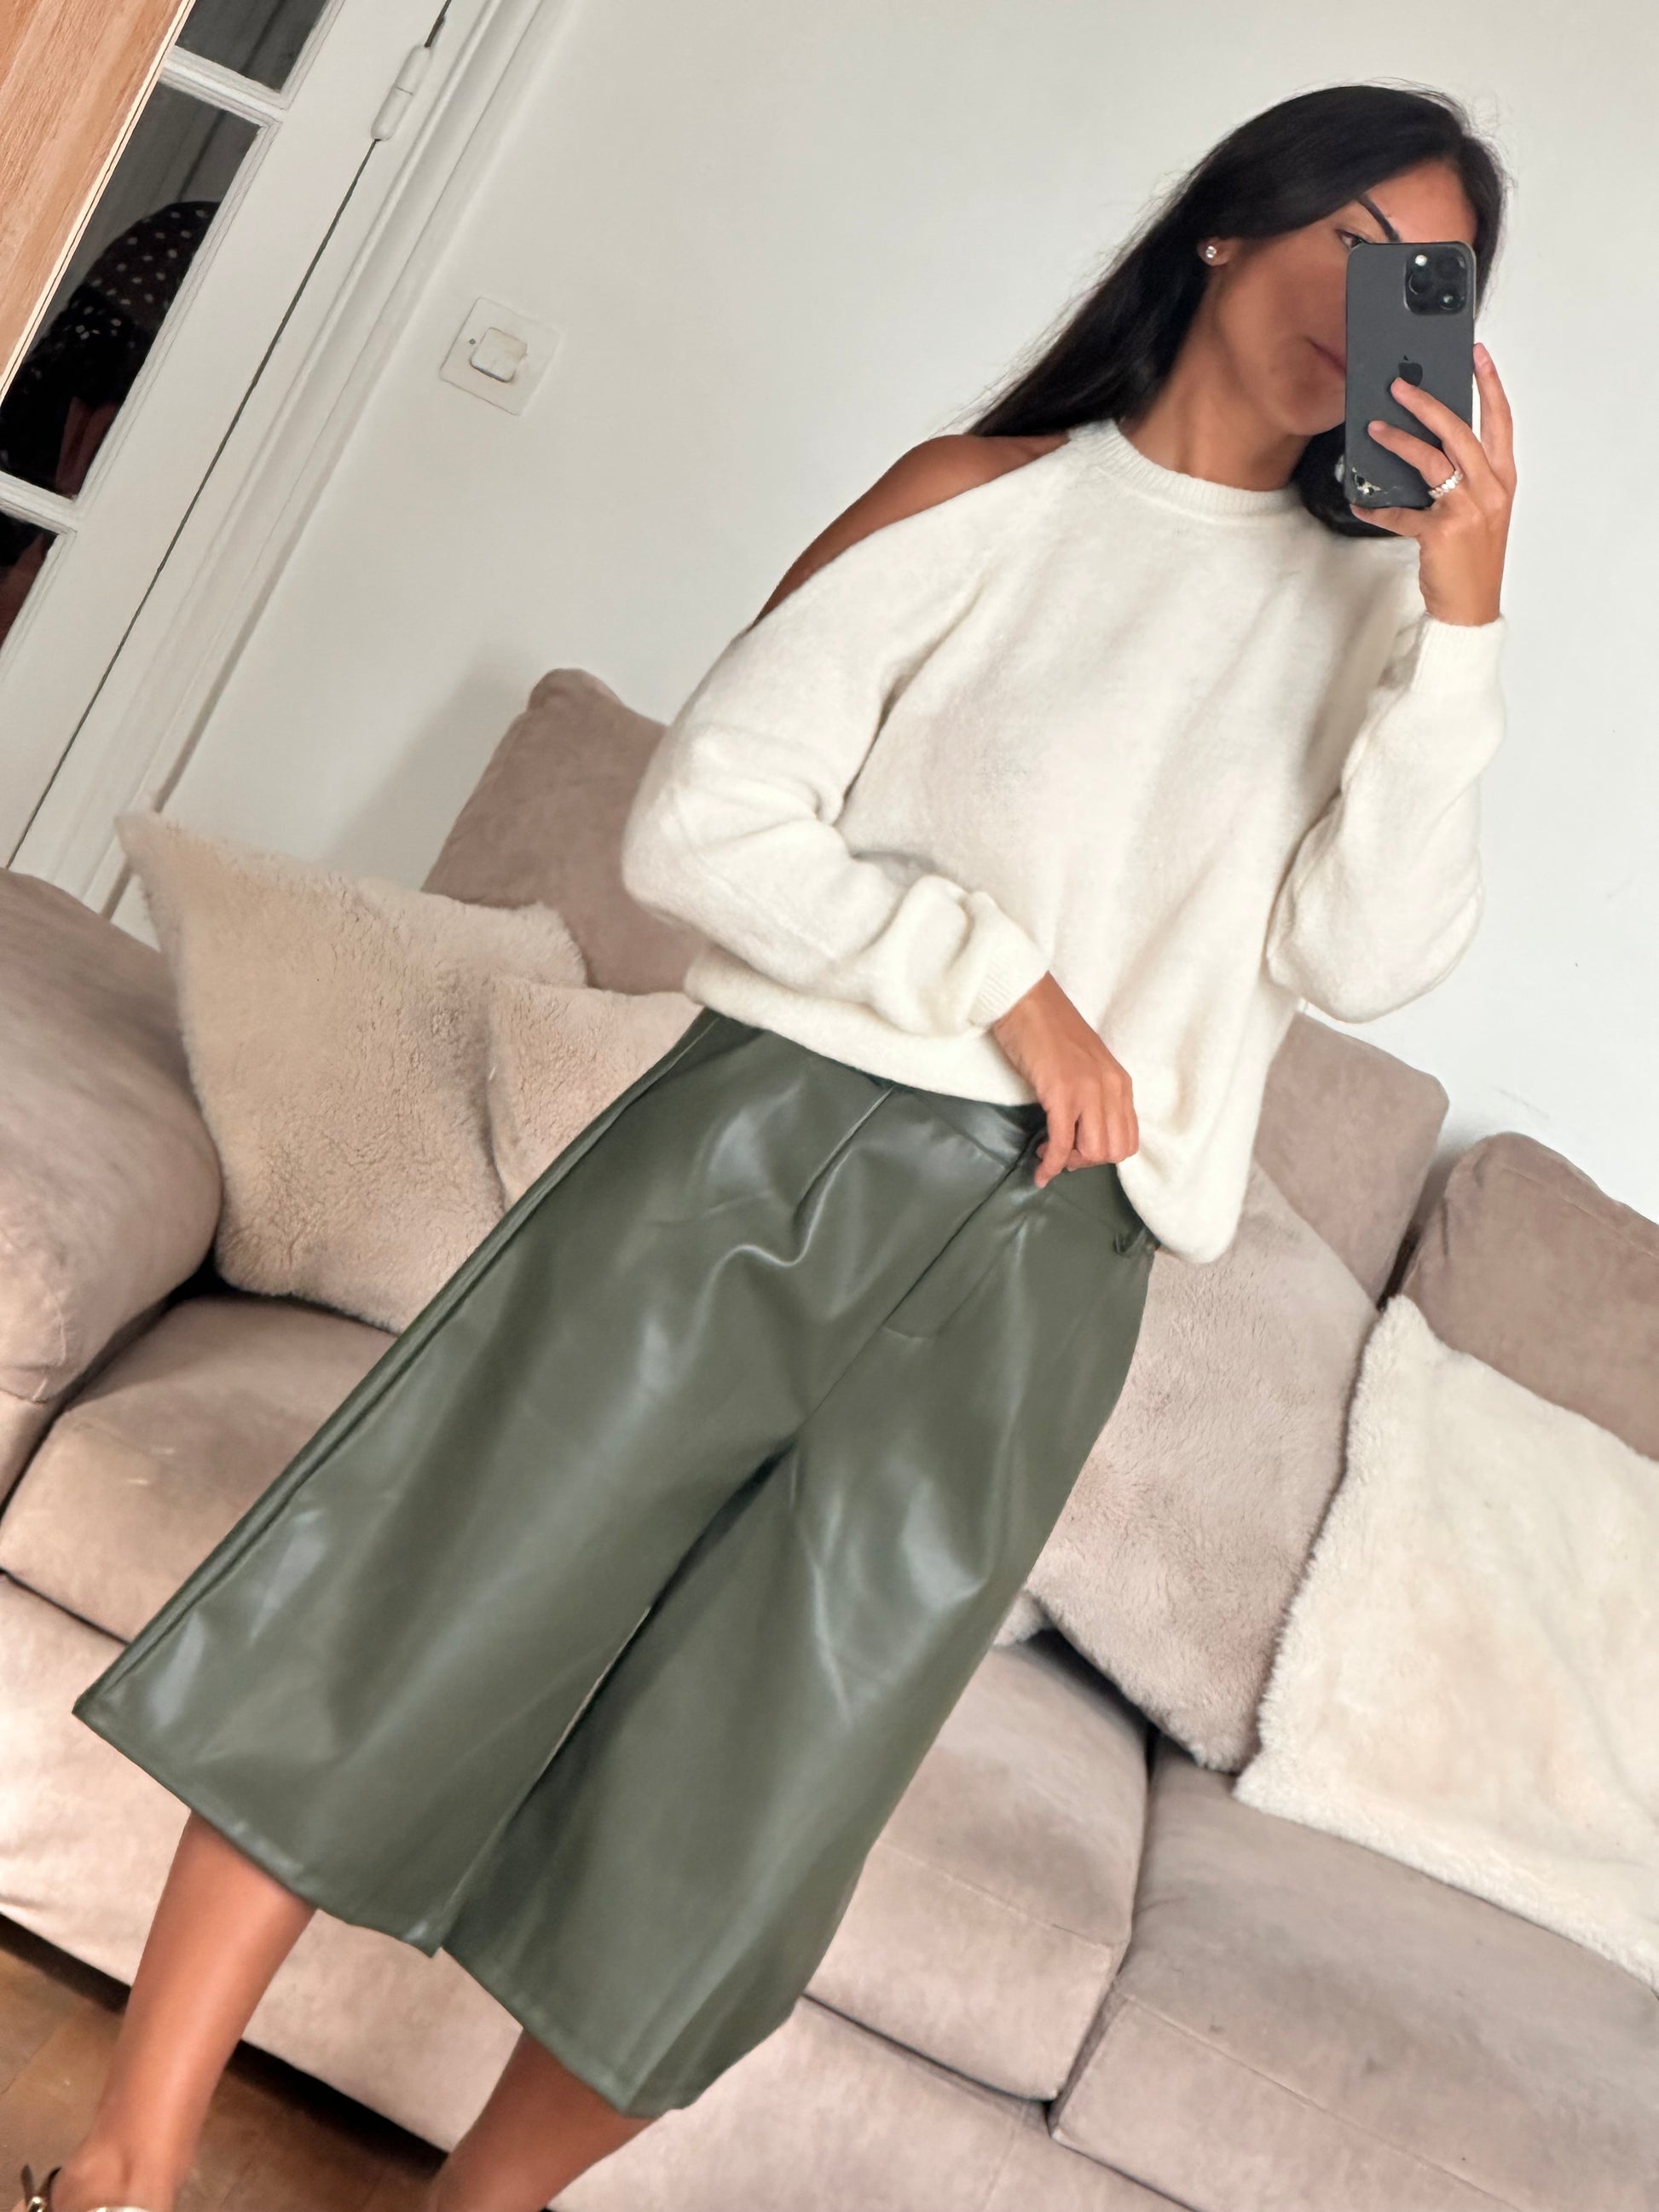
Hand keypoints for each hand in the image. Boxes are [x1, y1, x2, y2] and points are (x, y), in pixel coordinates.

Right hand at [989, 973, 1138, 1186]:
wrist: (1026, 1000)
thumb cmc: (1048, 1029)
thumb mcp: (1085, 1065)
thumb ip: (1094, 1094)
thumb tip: (1083, 1129)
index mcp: (1120, 1082)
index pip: (1128, 1139)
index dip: (1102, 1154)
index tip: (1077, 1150)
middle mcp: (1111, 1088)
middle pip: (1113, 1151)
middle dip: (1086, 1162)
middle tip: (1062, 1153)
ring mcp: (1088, 1090)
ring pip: (1093, 1152)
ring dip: (1069, 1162)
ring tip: (1049, 1153)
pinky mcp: (1062, 1093)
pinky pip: (1063, 1144)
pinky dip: (1051, 1165)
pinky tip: (1040, 1171)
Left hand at [1350, 342, 1515, 625]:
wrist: (1471, 607)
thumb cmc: (1473, 559)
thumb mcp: (1481, 511)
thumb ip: (1465, 478)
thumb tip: (1428, 448)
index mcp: (1502, 480)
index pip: (1500, 421)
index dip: (1490, 384)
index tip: (1477, 355)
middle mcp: (1489, 489)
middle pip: (1460, 431)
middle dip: (1428, 404)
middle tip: (1401, 386)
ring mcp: (1467, 510)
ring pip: (1431, 461)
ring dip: (1399, 441)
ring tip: (1375, 428)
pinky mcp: (1441, 532)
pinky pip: (1400, 513)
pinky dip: (1376, 507)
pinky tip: (1360, 500)